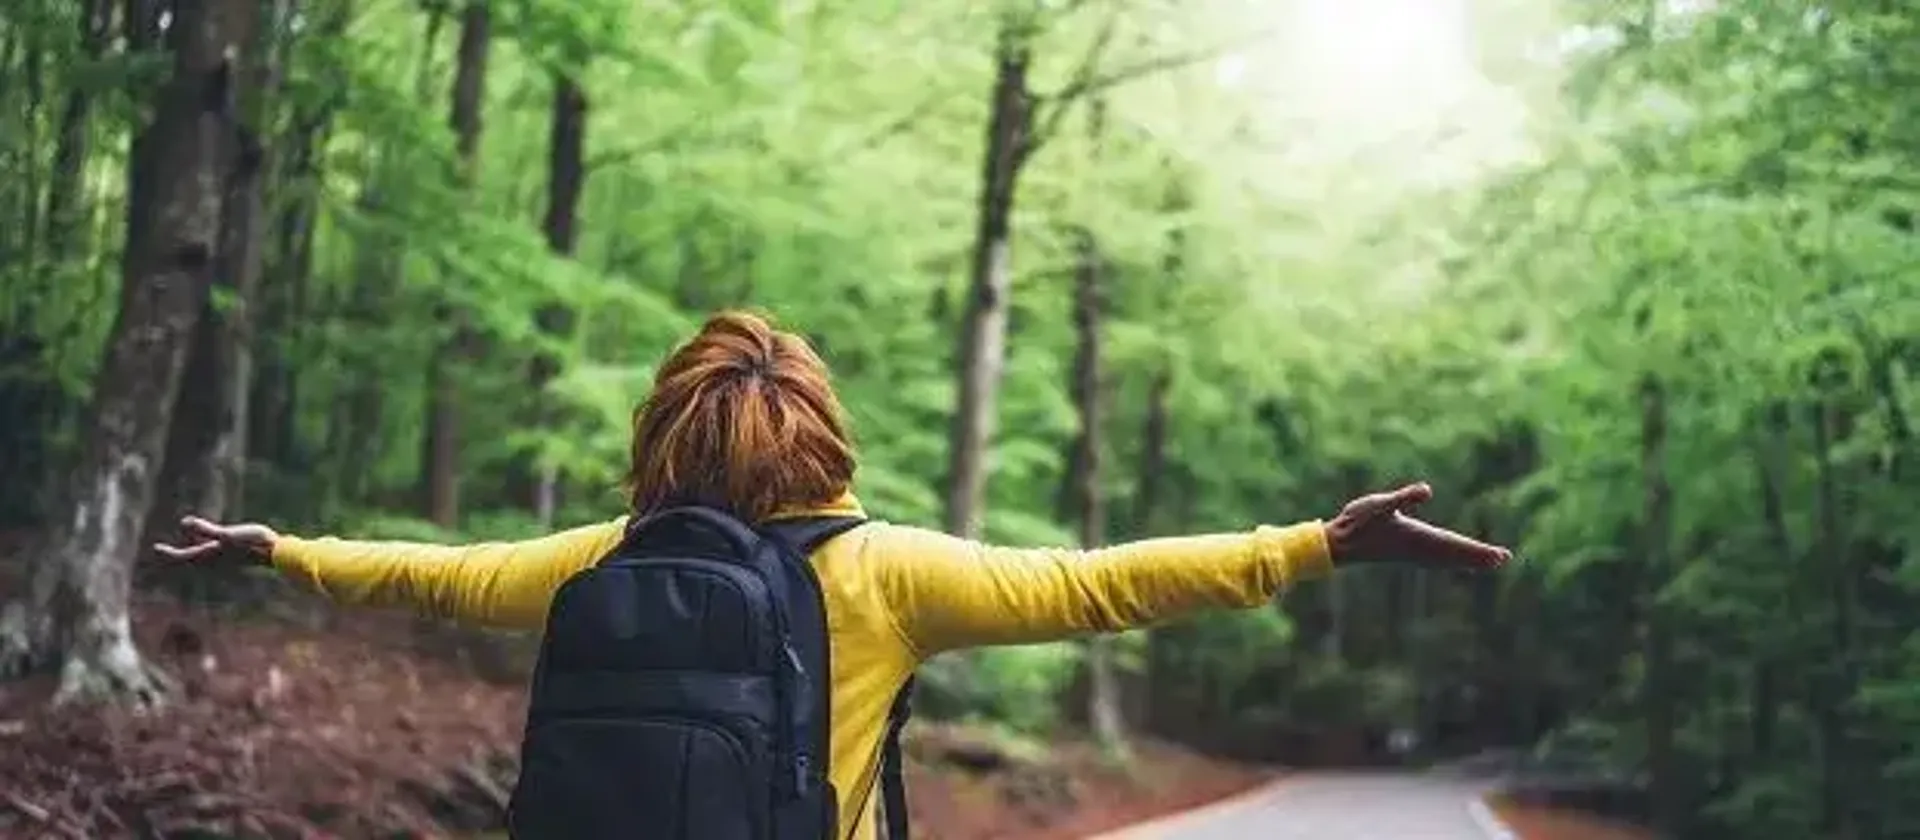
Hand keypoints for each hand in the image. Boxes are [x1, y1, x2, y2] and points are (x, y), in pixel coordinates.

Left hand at [152, 516, 278, 566]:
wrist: (274, 553)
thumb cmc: (252, 544)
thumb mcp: (227, 534)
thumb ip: (205, 530)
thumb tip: (183, 522)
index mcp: (210, 556)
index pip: (183, 557)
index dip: (168, 553)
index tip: (155, 549)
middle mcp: (214, 558)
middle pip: (188, 558)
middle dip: (175, 555)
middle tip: (160, 550)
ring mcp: (223, 556)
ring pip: (200, 553)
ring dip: (189, 548)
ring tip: (184, 537)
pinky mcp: (232, 551)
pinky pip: (210, 547)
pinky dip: (202, 542)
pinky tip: (203, 536)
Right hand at [1326, 483, 1511, 569]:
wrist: (1340, 544)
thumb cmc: (1358, 522)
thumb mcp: (1380, 504)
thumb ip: (1403, 498)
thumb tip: (1427, 490)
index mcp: (1419, 537)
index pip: (1456, 544)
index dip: (1478, 550)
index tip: (1499, 555)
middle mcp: (1420, 549)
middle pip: (1456, 554)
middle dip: (1479, 556)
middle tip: (1504, 558)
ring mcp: (1413, 552)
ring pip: (1448, 559)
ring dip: (1468, 559)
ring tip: (1489, 562)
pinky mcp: (1407, 551)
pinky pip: (1438, 559)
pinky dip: (1452, 560)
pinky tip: (1454, 560)